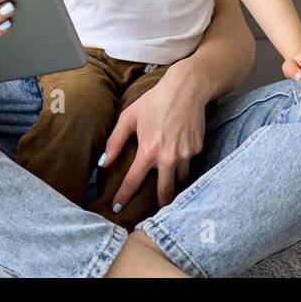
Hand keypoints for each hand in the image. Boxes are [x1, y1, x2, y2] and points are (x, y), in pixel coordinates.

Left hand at [100, 63, 208, 211]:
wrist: (187, 89)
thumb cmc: (154, 101)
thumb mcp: (129, 117)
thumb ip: (115, 141)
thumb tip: (103, 163)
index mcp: (149, 150)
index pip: (133, 181)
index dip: (123, 196)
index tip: (117, 208)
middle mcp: (169, 157)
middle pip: (164, 191)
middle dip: (159, 204)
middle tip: (153, 212)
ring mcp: (186, 154)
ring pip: (180, 179)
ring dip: (172, 183)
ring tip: (167, 186)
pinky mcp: (197, 149)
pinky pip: (188, 163)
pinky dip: (182, 163)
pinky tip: (178, 154)